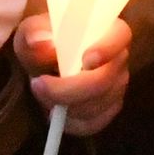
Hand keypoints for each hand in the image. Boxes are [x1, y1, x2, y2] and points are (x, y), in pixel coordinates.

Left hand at [15, 11, 131, 136]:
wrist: (43, 69)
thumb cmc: (43, 43)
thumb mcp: (31, 33)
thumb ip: (34, 33)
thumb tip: (42, 43)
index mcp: (107, 30)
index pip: (121, 35)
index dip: (108, 48)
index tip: (85, 59)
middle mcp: (118, 59)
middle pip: (106, 79)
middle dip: (70, 88)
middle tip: (38, 84)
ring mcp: (116, 87)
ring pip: (98, 105)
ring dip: (65, 104)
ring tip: (40, 92)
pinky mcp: (107, 111)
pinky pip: (93, 123)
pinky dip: (70, 121)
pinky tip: (54, 110)